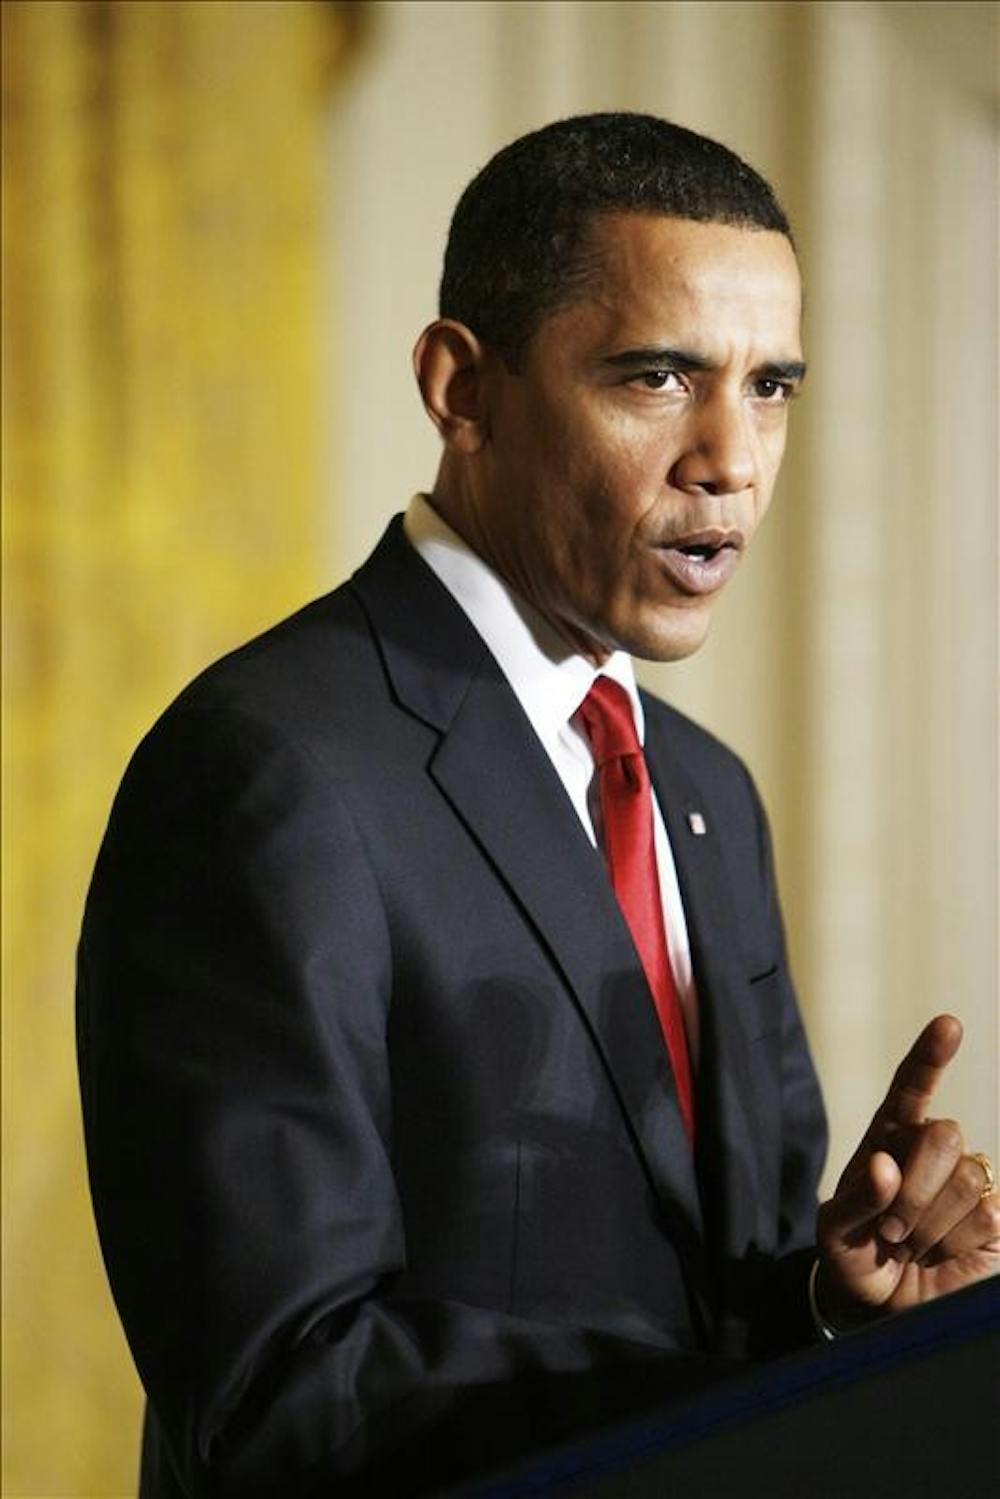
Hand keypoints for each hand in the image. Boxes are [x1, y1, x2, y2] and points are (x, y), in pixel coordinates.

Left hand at [815, 1014, 998, 1327]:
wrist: (882, 1306)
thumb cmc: (854, 1254)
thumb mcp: (835, 1232)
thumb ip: (855, 1199)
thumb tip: (885, 1167)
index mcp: (888, 1138)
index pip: (910, 1088)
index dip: (930, 1057)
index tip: (949, 1025)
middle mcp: (930, 1150)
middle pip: (944, 1135)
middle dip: (913, 1190)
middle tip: (891, 1230)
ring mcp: (967, 1181)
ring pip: (968, 1178)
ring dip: (932, 1224)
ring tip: (911, 1243)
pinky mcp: (995, 1218)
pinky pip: (988, 1215)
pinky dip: (956, 1244)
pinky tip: (941, 1254)